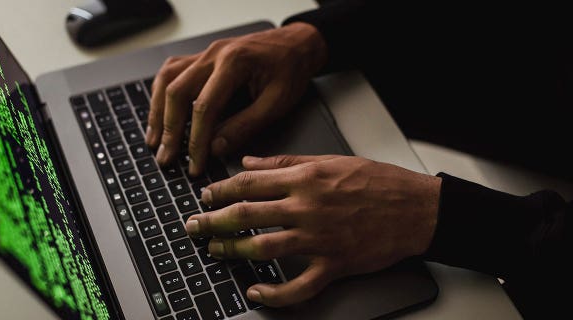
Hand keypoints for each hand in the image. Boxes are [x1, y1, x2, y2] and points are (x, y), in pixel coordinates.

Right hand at [145, 23, 327, 175]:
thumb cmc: (291, 69)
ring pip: (167, 80)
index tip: (194, 163)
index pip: (204, 106)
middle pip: (177, 92)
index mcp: (234, 63)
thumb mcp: (277, 103)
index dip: (196, 140)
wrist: (297, 45)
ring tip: (155, 140)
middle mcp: (214, 55)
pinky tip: (159, 113)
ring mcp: (205, 54)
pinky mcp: (202, 58)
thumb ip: (245, 126)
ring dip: (158, 112)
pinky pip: (172, 72)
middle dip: (169, 130)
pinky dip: (161, 94)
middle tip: (166, 158)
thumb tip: (216, 148)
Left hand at [184, 155, 440, 306]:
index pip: (249, 183)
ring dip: (233, 251)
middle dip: (213, 221)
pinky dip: (274, 294)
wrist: (416, 209)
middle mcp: (307, 207)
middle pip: (247, 215)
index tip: (205, 196)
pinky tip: (256, 292)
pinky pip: (299, 286)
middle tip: (194, 226)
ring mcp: (319, 238)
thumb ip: (285, 161)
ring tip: (214, 251)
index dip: (220, 190)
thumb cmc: (377, 182)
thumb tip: (249, 161)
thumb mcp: (330, 160)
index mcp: (305, 178)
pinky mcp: (334, 265)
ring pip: (264, 248)